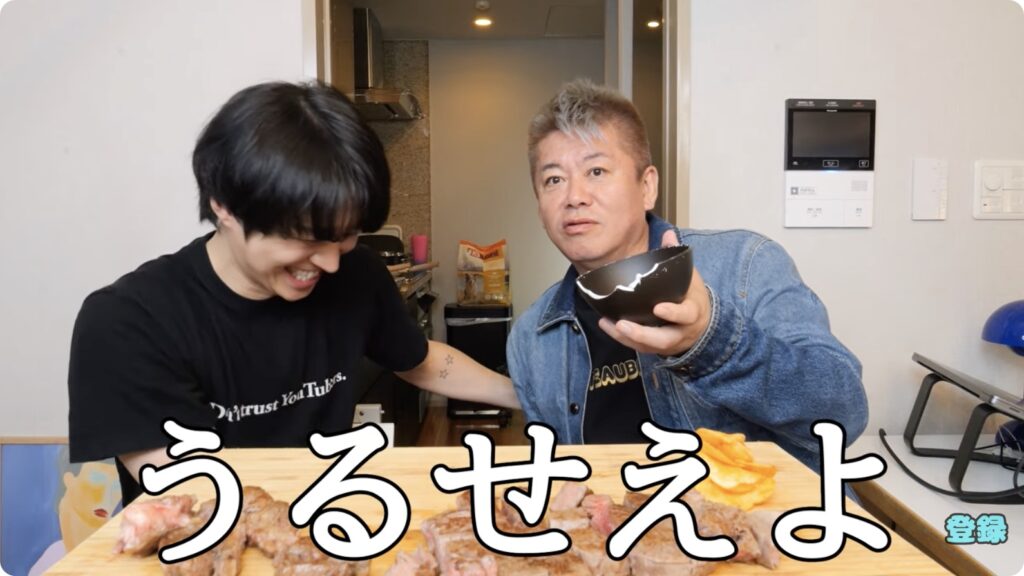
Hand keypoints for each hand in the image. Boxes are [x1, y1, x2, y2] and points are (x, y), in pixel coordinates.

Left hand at [597, 229, 710, 356]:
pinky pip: (639, 347)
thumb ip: (677, 257)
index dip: (674, 313)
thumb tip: (668, 232)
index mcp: (693, 312)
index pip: (686, 315)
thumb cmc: (691, 297)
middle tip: (623, 324)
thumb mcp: (690, 277)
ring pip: (649, 346)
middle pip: (664, 339)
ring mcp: (669, 342)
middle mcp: (681, 331)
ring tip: (609, 324)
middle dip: (643, 334)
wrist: (701, 324)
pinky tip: (606, 324)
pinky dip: (621, 338)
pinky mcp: (656, 348)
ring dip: (628, 337)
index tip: (658, 308)